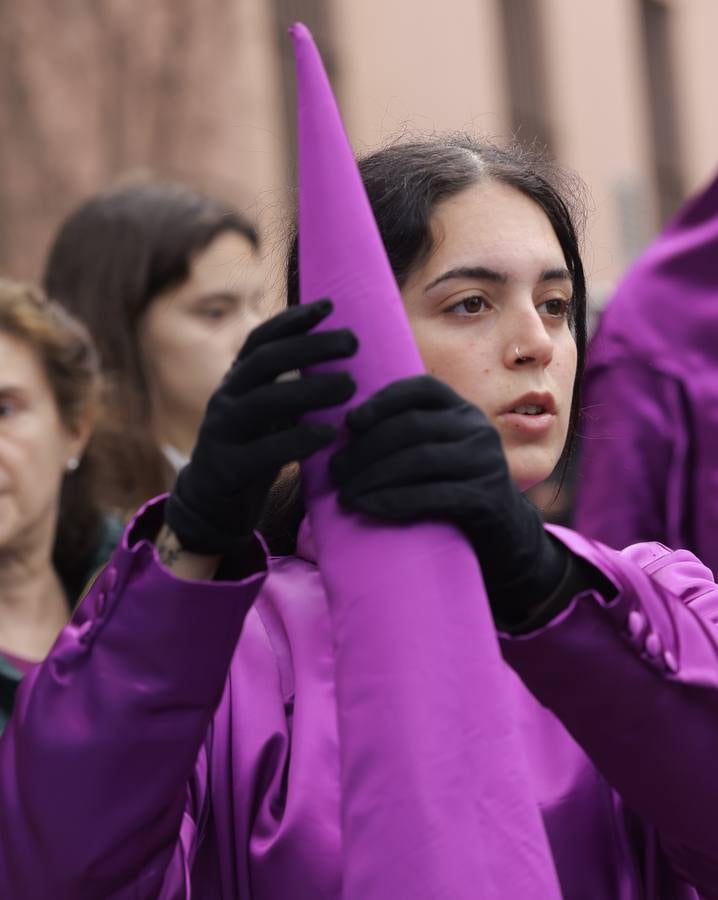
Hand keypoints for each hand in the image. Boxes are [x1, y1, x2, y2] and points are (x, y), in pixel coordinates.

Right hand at [165, 299, 356, 555]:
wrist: (210, 503)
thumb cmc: (253, 449)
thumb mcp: (269, 413)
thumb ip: (291, 386)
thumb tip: (338, 353)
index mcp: (237, 382)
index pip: (261, 340)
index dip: (293, 319)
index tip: (330, 305)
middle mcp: (225, 399)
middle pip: (265, 361)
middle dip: (310, 345)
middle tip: (352, 341)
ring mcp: (222, 432)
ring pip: (263, 401)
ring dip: (310, 390)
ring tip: (351, 385)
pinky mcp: (228, 468)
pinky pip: (263, 451)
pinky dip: (297, 440)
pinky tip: (328, 433)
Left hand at [330, 375, 566, 620]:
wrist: (503, 535)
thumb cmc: (452, 489)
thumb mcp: (436, 452)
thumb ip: (406, 436)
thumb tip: (341, 429)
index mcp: (462, 410)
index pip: (420, 389)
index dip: (382, 401)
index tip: (350, 423)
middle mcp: (478, 429)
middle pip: (412, 427)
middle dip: (366, 448)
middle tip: (336, 471)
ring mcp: (487, 463)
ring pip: (419, 460)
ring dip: (373, 477)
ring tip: (346, 494)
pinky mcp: (488, 498)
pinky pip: (433, 495)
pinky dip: (394, 501)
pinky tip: (368, 507)